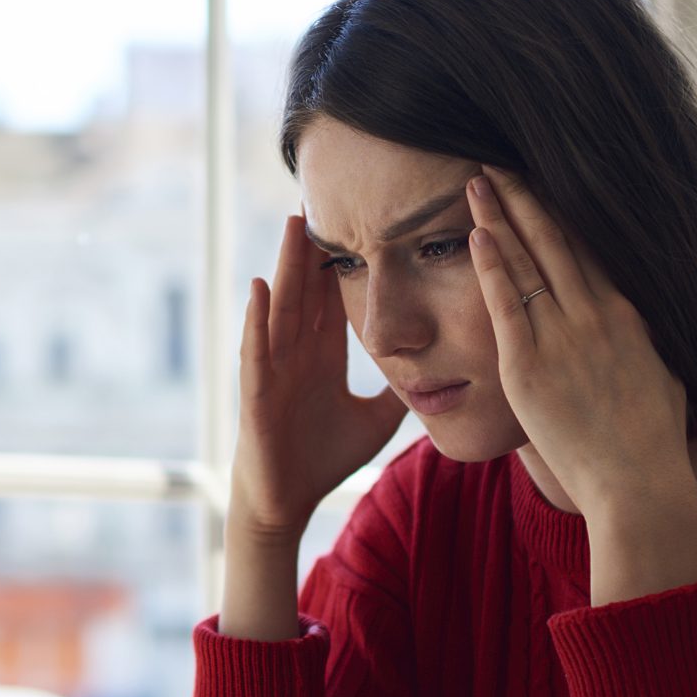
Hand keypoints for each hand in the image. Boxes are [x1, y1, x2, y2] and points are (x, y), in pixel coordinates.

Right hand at [229, 213, 407, 541]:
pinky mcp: (257, 394)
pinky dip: (258, 320)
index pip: (335, 297)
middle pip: (308, 289)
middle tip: (328, 196)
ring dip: (287, 266)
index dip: (347, 260)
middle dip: (316, 246)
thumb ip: (400, 392)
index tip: (361, 219)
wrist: (288, 500)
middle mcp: (296, 353)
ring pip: (282, 307)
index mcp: (321, 356)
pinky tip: (260, 288)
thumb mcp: (376, 419)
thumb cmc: (323, 459)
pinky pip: (257, 350)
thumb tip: (439, 372)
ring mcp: (274, 369)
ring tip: (293, 224)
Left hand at [464, 170, 692, 515]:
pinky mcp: (530, 365)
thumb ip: (644, 348)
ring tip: (476, 181)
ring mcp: (563, 337)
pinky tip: (475, 234)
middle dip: (524, 197)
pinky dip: (490, 265)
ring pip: (526, 261)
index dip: (559, 212)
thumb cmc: (652, 446)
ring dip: (499, 217)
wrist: (639, 485)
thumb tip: (641, 336)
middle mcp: (596, 315)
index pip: (586, 249)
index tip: (540, 184)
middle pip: (554, 240)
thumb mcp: (661, 380)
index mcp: (627, 315)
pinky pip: (505, 303)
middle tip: (498, 161)